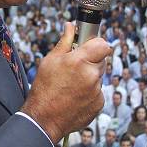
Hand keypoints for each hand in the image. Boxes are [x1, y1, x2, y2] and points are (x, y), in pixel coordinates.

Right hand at [22, 23, 111, 142]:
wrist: (44, 120)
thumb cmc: (44, 89)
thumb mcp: (50, 61)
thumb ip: (65, 42)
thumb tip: (70, 26)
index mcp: (79, 61)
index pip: (103, 44)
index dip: (96, 44)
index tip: (89, 47)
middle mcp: (91, 75)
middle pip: (102, 60)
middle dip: (91, 61)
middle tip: (74, 69)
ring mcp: (97, 91)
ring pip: (99, 77)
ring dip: (90, 78)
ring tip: (72, 85)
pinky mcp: (99, 104)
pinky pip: (98, 92)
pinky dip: (90, 93)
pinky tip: (75, 97)